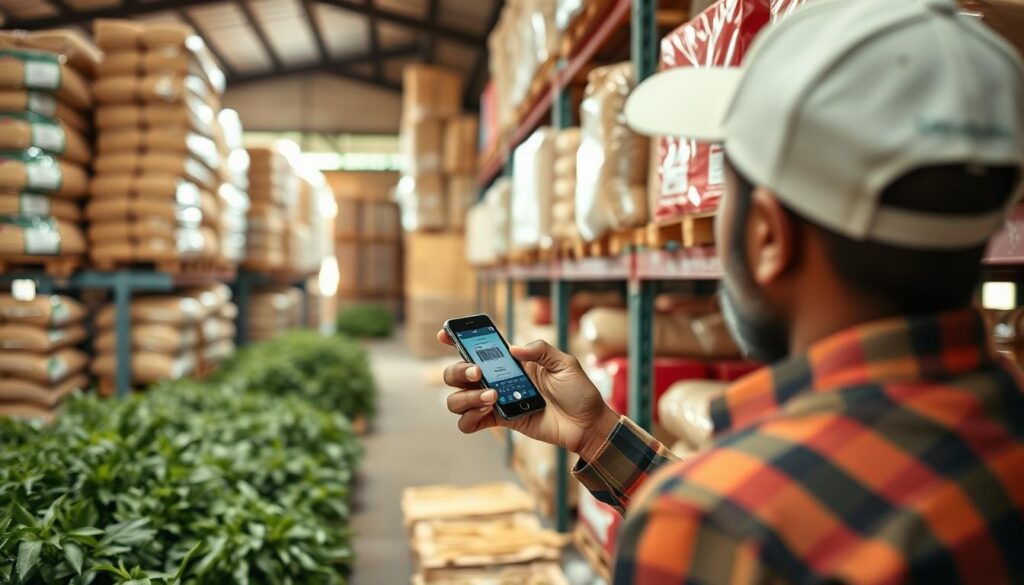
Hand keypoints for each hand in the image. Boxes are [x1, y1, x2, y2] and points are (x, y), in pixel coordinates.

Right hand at [436, 331, 619, 461]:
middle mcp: (497, 378)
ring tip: (492, 397)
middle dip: (459, 370)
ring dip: (466, 397)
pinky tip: (486, 413)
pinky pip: (468, 423)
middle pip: (457, 373)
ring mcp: (496, 401)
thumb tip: (513, 349)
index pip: (478, 347)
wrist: (587, 425)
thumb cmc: (579, 392)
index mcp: (511, 361)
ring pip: (457, 399)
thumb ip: (540, 350)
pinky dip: (469, 418)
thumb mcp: (565, 364)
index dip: (456, 339)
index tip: (444, 334)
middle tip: (479, 373)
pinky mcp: (500, 421)